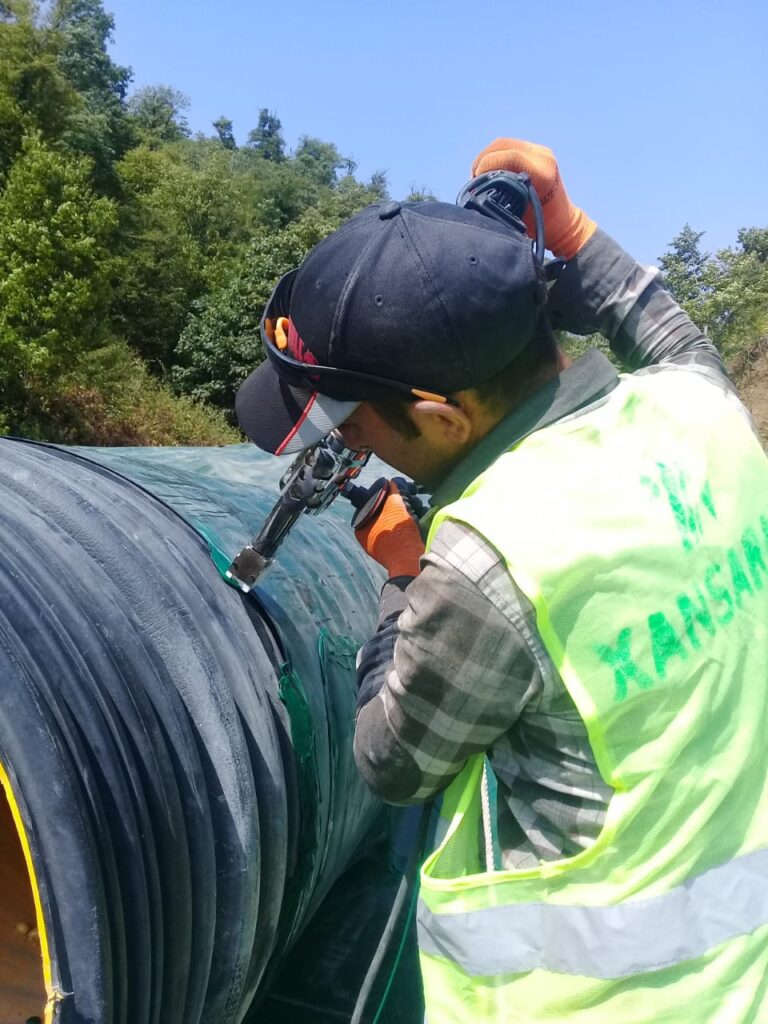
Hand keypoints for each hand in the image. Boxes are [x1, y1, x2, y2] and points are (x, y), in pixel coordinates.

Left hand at [354, 480, 424, 578]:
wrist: (411, 562)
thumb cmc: (399, 535)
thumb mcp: (395, 505)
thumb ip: (392, 491)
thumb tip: (392, 483)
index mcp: (361, 529)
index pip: (372, 503)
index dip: (385, 495)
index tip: (396, 492)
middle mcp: (369, 537)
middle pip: (384, 511)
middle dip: (399, 504)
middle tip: (409, 500)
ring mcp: (383, 545)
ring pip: (395, 520)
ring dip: (407, 512)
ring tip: (415, 511)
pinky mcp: (397, 549)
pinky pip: (402, 530)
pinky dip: (410, 523)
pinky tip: (417, 520)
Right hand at [471, 138, 596, 259]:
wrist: (563, 223)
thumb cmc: (541, 226)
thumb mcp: (520, 217)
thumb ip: (501, 201)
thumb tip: (477, 191)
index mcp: (543, 173)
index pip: (509, 156)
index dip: (486, 164)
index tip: (475, 179)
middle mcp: (543, 157)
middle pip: (502, 145)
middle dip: (482, 159)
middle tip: (474, 178)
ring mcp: (541, 152)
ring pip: (503, 143)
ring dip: (487, 156)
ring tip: (479, 175)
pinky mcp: (536, 151)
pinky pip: (509, 146)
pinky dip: (495, 156)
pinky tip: (489, 170)